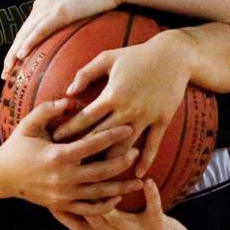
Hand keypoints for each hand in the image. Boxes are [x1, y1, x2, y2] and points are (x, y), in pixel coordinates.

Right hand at [0, 98, 143, 213]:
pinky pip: (87, 209)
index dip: (112, 135)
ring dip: (120, 187)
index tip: (129, 127)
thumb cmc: (18, 145)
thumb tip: (69, 101)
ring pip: (99, 193)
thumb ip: (48, 109)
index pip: (92, 145)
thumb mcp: (29, 124)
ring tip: (139, 182)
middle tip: (137, 151)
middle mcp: (63, 177)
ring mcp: (63, 194)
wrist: (2, 176)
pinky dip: (104, 206)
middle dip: (122, 161)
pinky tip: (118, 198)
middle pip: (101, 171)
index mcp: (58, 155)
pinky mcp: (62, 205)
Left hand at [2, 0, 125, 78]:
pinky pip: (40, 31)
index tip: (12, 66)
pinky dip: (29, 43)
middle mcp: (42, 6)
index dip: (16, 49)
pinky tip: (21, 55)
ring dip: (14, 54)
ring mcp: (49, 8)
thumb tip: (70, 39)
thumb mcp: (79, 9)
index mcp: (44, 5)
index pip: (26, 31)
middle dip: (10, 56)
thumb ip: (69, 21)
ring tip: (7, 71)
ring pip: (25, 34)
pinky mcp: (60, 11)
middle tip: (4, 75)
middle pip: (21, 35)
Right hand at [51, 179, 197, 229]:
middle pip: (90, 216)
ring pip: (114, 213)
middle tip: (66, 175)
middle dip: (77, 197)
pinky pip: (152, 207)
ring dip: (107, 192)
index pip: (77, 226)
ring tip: (99, 171)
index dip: (62, 212)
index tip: (47, 195)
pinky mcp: (156, 225)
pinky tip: (146, 180)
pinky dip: (150, 194)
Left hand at [52, 30, 192, 176]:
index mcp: (112, 94)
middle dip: (84, 149)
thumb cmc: (136, 55)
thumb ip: (86, 73)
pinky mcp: (162, 120)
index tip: (56, 140)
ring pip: (125, 146)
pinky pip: (153, 145)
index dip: (69, 129)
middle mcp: (128, 109)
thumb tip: (68, 92)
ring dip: (112, 161)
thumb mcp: (108, 58)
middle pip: (101, 136)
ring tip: (98, 174)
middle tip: (69, 162)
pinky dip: (145, 160)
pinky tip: (138, 174)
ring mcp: (146, 117)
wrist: (174, 56)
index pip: (86, 118)